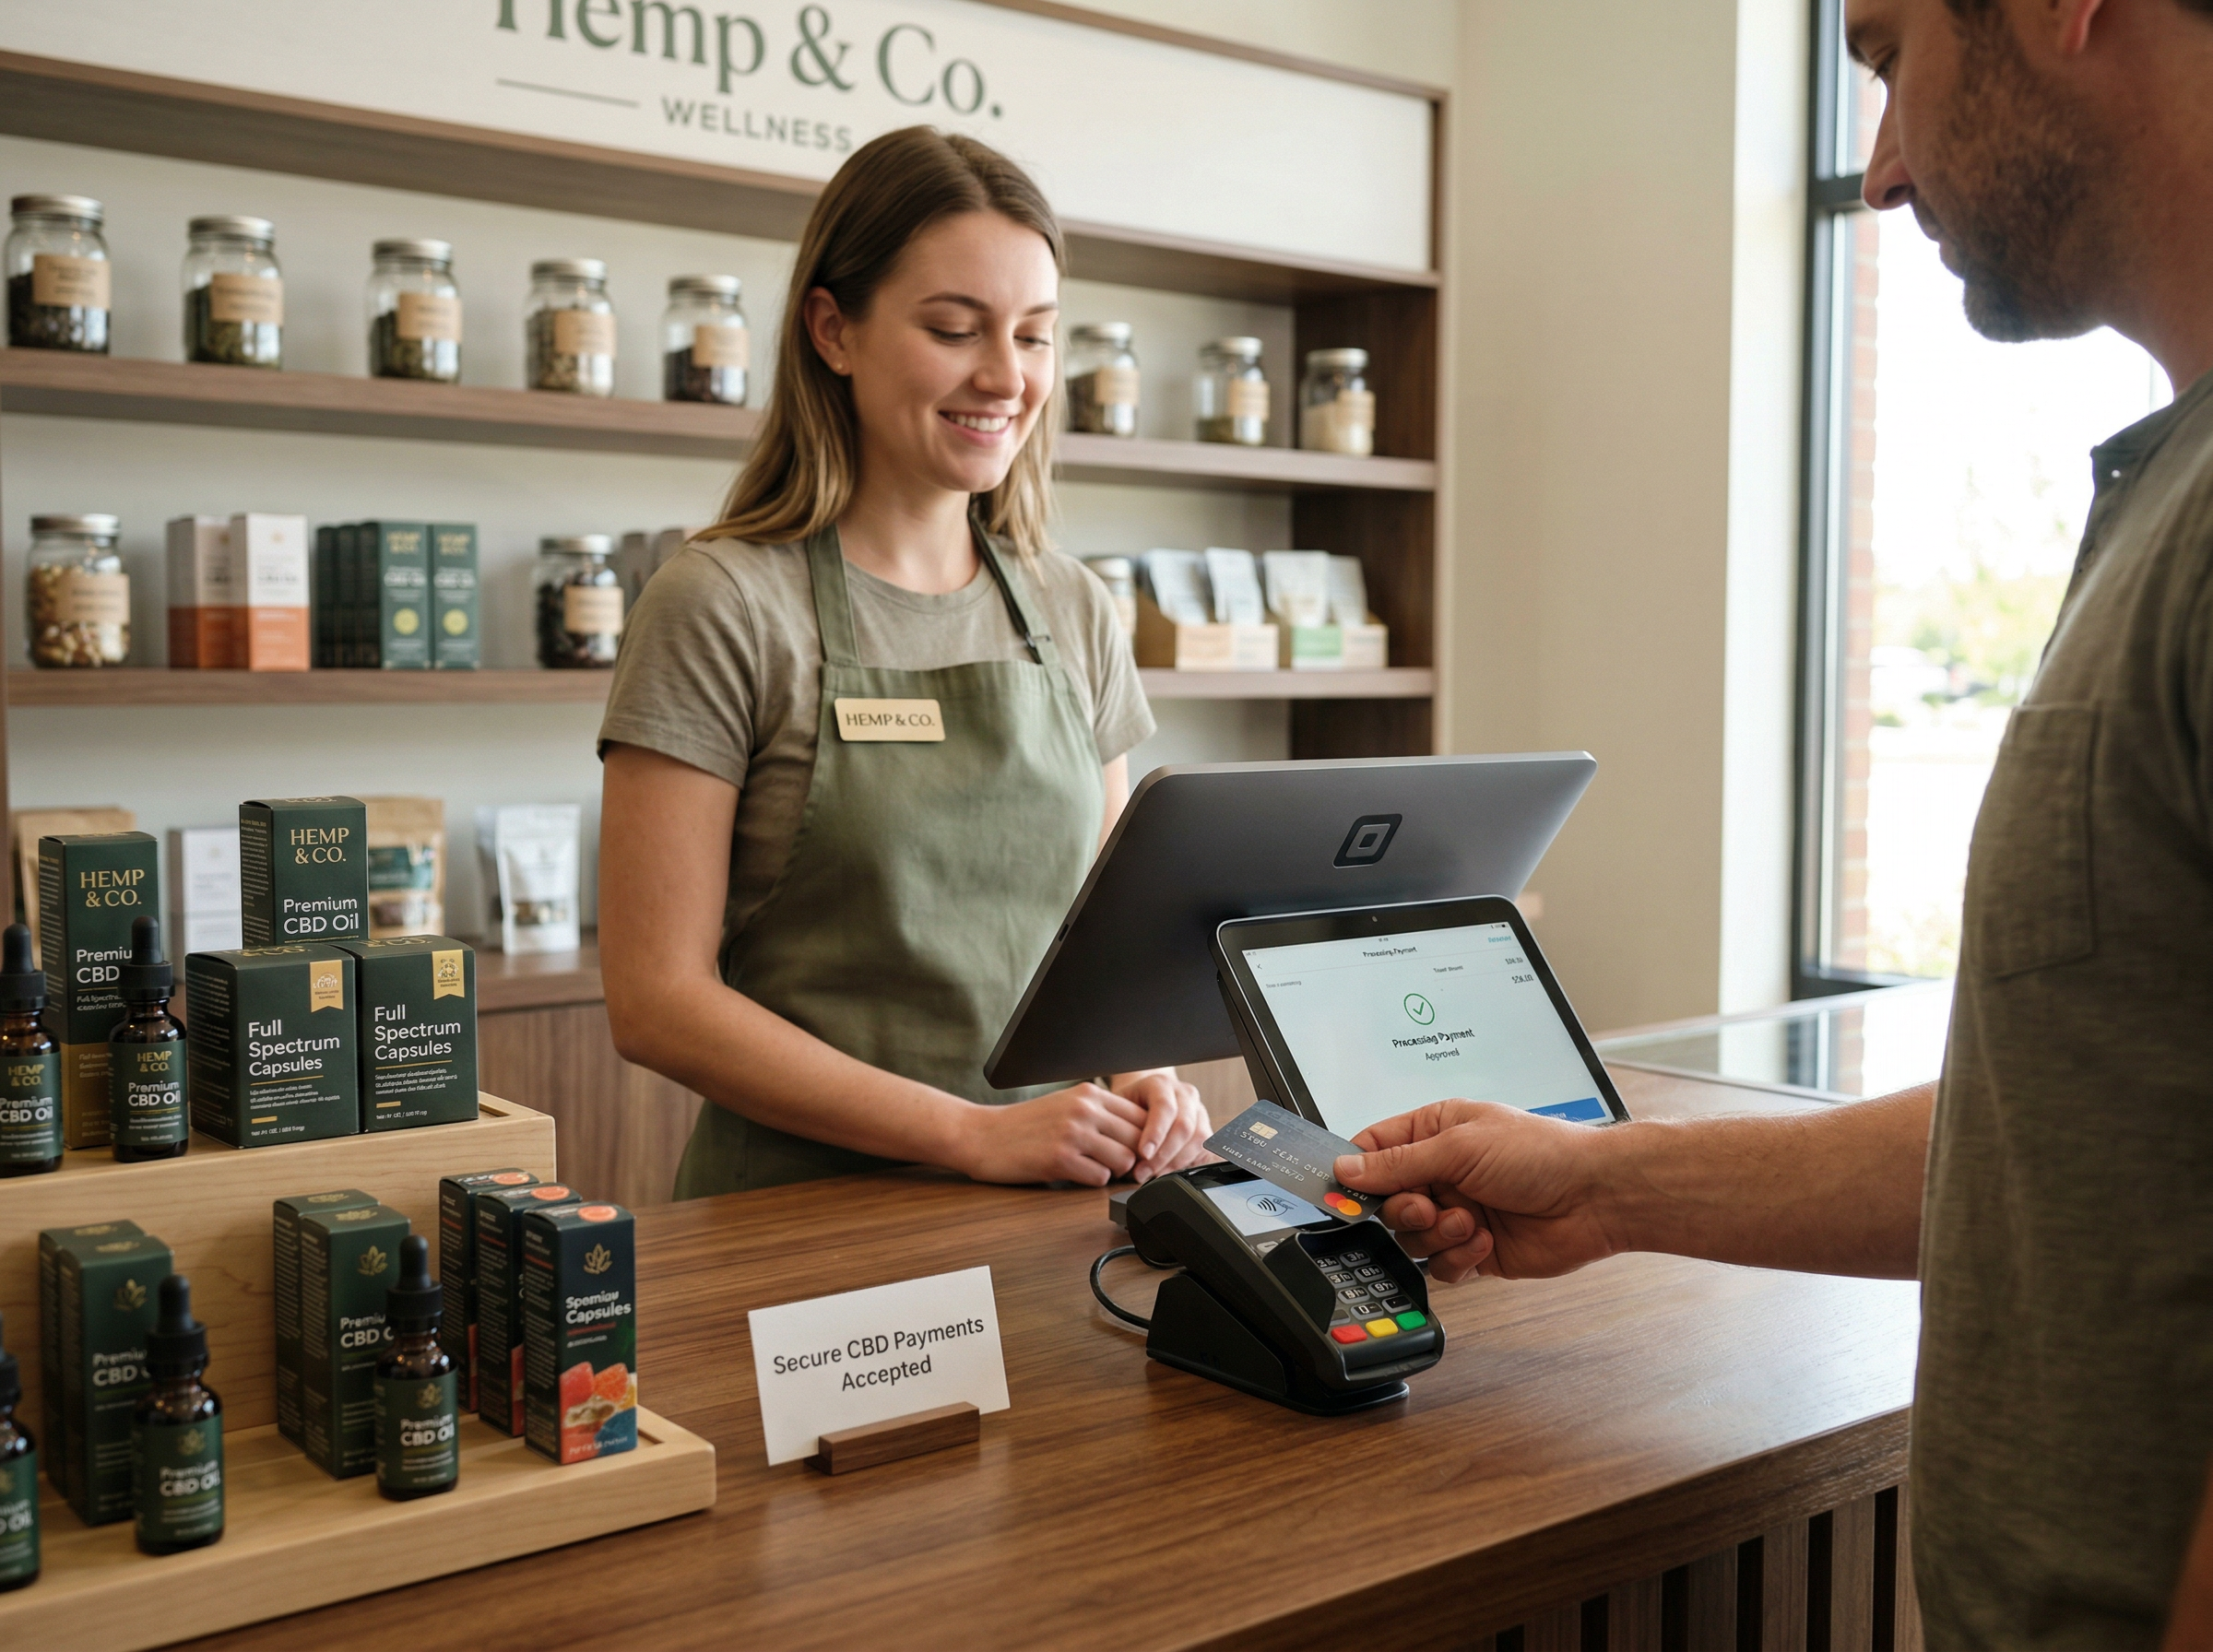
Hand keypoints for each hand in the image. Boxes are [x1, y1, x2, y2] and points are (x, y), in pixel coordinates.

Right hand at [957, 1083, 1150, 1185]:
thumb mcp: (1065, 1104)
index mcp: (1088, 1094)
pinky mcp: (1060, 1160)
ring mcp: (1073, 1134)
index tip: (1133, 1149)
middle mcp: (1084, 1110)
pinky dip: (1092, 1181)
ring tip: (1092, 1167)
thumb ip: (1099, 1112)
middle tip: (1115, 1165)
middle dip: (1132, 1157)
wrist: (982, 1135)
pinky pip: (1100, 1178)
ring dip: (1113, 1170)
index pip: (1141, 1116)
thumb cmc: (1024, 1124)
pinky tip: (1075, 1173)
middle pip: (1138, 1140)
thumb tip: (1140, 1133)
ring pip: (1124, 1161)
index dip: (1143, 1138)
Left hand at [1110, 1069, 1212, 1180]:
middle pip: (1184, 1125)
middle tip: (1143, 1173)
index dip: (1155, 1133)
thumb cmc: (1127, 1106)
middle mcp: (1184, 1094)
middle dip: (1164, 1155)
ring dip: (1176, 1162)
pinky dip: (1187, 1164)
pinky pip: (1204, 1149)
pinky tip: (1168, 1172)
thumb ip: (1121, 1127)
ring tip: (1153, 1176)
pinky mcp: (1205, 1128)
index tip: (1143, 1154)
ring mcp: (1198, 1110)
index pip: (1164, 1107)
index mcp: (1161, 1084)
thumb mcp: (1118, 1109)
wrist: (1142, 1099)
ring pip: (1198, 1139)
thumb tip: (1123, 1159)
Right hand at [1332, 1101, 1619, 1282]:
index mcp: (1434, 1133)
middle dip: (1405, 1209)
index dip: (1356, 1173)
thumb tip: (1347, 1169)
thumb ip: (1398, 1162)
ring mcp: (1457, 1212)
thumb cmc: (1542, 1154)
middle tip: (1429, 1205)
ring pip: (1411, 1237)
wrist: (1595, 1197)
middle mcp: (1442, 1173)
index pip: (1374, 1150)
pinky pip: (1440, 1266)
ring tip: (1470, 1221)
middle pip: (1387, 1202)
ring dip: (1437, 1234)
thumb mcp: (1460, 1146)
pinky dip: (1458, 1257)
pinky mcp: (1474, 1250)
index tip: (1345, 1192)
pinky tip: (1484, 1242)